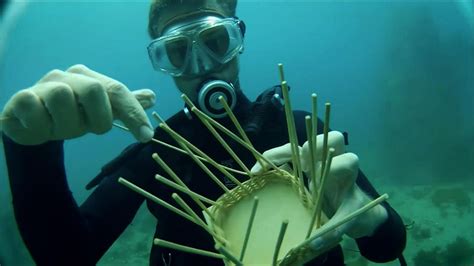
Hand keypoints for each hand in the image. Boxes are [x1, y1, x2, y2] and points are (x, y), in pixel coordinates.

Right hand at [1, 64, 154, 144]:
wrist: (32, 122)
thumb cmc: (70, 115)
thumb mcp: (100, 112)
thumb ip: (124, 105)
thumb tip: (152, 97)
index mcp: (90, 78)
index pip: (118, 90)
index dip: (134, 113)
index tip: (146, 137)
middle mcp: (69, 77)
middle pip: (95, 90)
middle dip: (97, 118)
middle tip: (87, 129)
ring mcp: (44, 85)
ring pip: (63, 100)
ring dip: (67, 126)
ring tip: (60, 128)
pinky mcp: (22, 98)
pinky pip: (37, 113)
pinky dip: (42, 128)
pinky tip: (41, 127)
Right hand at [251, 131, 387, 245]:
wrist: (351, 206)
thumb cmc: (353, 210)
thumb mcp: (348, 221)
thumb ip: (335, 230)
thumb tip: (313, 243)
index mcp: (347, 172)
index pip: (346, 161)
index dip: (333, 166)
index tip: (318, 176)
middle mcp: (332, 160)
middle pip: (327, 139)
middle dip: (312, 148)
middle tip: (299, 165)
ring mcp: (315, 160)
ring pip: (300, 145)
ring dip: (279, 154)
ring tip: (258, 170)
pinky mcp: (301, 164)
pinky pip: (285, 155)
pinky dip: (270, 161)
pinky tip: (255, 173)